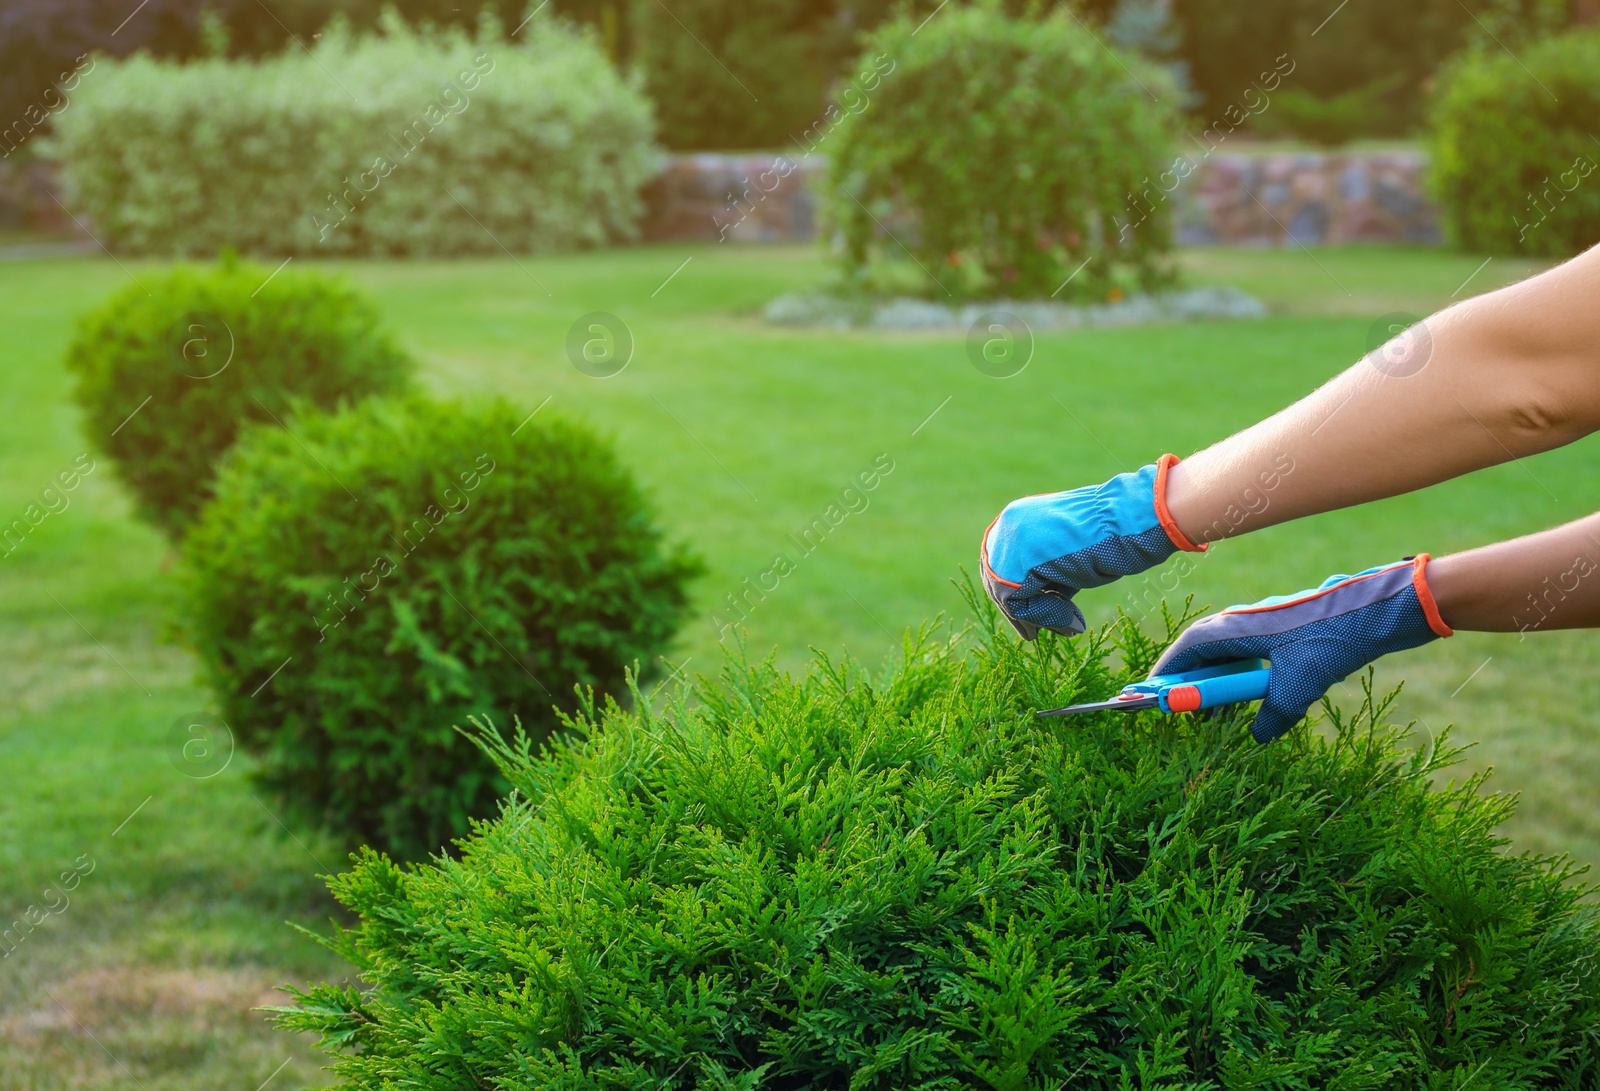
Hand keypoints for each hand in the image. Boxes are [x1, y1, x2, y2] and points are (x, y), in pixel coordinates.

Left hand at [981, 454, 1203, 638]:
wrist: (1130, 522)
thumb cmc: (1110, 538)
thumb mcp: (1066, 556)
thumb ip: (1043, 571)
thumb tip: (1031, 604)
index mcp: (1019, 518)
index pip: (1000, 567)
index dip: (1017, 599)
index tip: (1037, 622)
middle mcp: (1008, 525)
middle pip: (996, 583)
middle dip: (1022, 613)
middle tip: (1042, 632)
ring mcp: (1010, 540)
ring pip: (1005, 596)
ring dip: (1039, 617)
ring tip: (1070, 625)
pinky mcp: (1019, 559)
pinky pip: (1017, 604)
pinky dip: (1045, 618)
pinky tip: (1072, 620)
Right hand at [1150, 555, 1453, 742]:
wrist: (1377, 610)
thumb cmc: (1331, 638)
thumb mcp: (1298, 686)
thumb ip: (1272, 716)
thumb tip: (1258, 736)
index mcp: (1230, 629)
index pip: (1182, 654)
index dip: (1164, 678)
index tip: (1148, 699)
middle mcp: (1239, 623)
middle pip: (1200, 656)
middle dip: (1190, 686)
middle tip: (1183, 715)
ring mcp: (1262, 626)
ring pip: (1226, 657)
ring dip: (1219, 685)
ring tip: (1216, 716)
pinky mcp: (1283, 631)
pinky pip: (1249, 657)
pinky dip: (1242, 679)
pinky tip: (1254, 700)